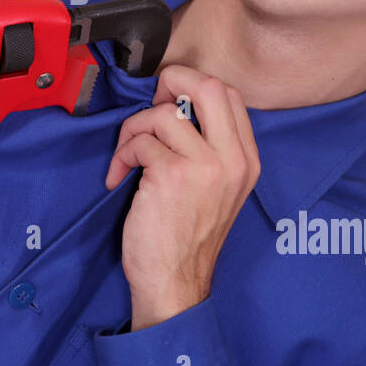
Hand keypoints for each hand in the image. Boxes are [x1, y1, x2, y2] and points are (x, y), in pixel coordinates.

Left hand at [104, 64, 260, 330]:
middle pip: (208, 85)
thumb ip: (210, 149)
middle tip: (151, 102)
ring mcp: (205, 166)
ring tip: (128, 156)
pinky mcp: (171, 176)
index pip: (229, 95)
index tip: (169, 102)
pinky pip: (140, 142)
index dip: (192, 86)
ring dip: (134, 129)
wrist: (176, 285)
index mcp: (246, 161)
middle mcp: (232, 160)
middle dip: (171, 80)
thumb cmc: (188, 239)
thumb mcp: (217, 190)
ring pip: (164, 113)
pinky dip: (122, 155)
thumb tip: (176, 107)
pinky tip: (119, 177)